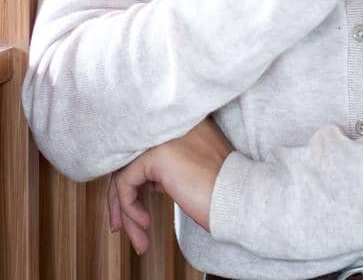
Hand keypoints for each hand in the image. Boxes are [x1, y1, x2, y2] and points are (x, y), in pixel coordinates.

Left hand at [108, 117, 235, 253]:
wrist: (241, 198)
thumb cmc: (226, 191)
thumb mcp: (196, 170)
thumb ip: (172, 166)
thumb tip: (145, 182)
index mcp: (184, 124)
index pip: (146, 150)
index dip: (137, 182)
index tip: (137, 209)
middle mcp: (172, 124)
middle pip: (131, 161)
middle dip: (122, 199)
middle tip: (121, 226)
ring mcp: (163, 138)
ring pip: (126, 174)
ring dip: (125, 211)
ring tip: (138, 238)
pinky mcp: (155, 155)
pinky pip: (126, 183)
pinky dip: (128, 207)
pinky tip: (144, 223)